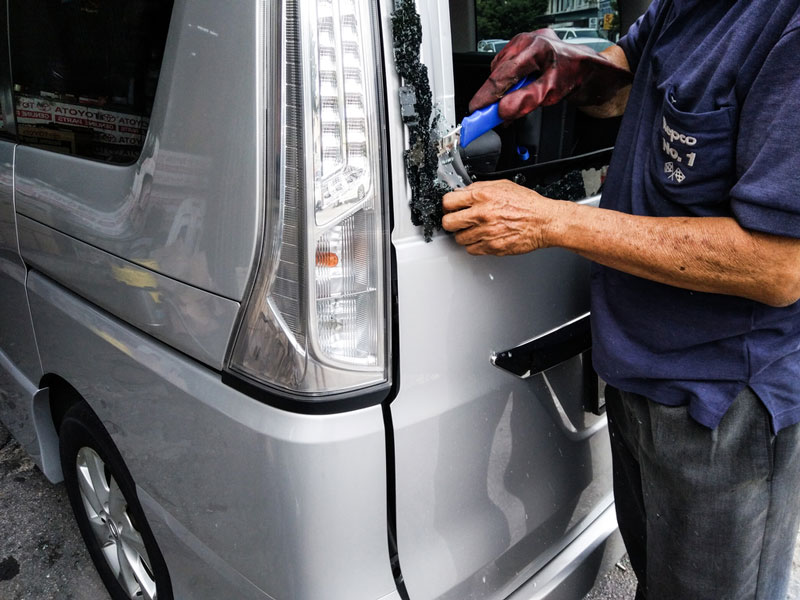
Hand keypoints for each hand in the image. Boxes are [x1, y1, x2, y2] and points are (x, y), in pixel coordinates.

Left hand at [441, 180, 560, 254]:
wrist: (543, 221)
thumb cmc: (527, 204)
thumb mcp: (502, 185)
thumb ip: (479, 187)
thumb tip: (462, 191)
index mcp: (482, 196)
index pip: (448, 202)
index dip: (448, 205)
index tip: (450, 207)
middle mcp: (481, 215)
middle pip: (448, 223)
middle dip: (451, 222)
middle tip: (457, 221)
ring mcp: (485, 233)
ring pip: (459, 239)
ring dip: (464, 234)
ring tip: (474, 230)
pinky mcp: (491, 247)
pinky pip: (472, 250)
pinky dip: (474, 245)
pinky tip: (482, 238)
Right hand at [469, 29, 632, 120]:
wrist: (589, 70)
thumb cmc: (575, 76)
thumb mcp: (552, 93)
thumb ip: (526, 102)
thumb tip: (503, 111)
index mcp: (536, 48)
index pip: (503, 74)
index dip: (487, 95)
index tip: (475, 110)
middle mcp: (528, 41)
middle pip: (498, 71)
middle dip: (493, 95)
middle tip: (488, 115)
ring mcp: (524, 43)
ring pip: (500, 70)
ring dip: (502, 89)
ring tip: (509, 103)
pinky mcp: (523, 48)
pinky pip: (506, 67)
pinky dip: (507, 83)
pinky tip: (514, 93)